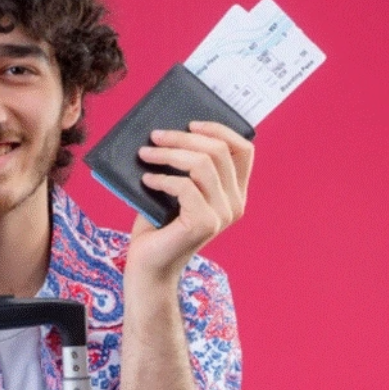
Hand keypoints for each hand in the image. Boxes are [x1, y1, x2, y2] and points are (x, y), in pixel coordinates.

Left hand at [127, 121, 253, 281]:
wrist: (149, 266)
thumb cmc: (158, 226)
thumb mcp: (176, 189)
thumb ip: (185, 167)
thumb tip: (170, 131)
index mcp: (234, 193)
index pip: (243, 150)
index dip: (219, 130)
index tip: (190, 123)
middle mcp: (235, 204)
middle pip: (219, 151)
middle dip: (183, 138)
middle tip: (155, 136)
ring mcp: (222, 215)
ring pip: (202, 164)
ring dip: (169, 154)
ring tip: (145, 154)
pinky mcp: (204, 223)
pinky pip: (185, 186)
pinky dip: (162, 178)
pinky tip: (146, 181)